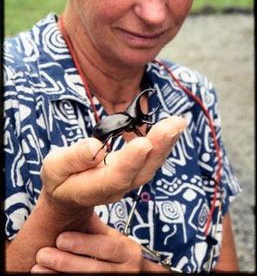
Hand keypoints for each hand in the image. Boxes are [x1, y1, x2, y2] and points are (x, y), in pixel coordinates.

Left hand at [31, 213, 168, 272]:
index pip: (106, 246)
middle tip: (43, 254)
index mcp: (129, 250)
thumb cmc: (118, 254)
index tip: (60, 238)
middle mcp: (128, 269)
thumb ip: (96, 226)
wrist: (133, 275)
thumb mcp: (114, 238)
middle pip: (95, 267)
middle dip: (67, 261)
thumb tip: (76, 198)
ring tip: (38, 268)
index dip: (83, 243)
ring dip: (60, 275)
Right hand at [41, 116, 185, 214]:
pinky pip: (151, 159)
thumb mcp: (55, 168)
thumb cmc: (60, 178)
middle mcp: (116, 188)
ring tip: (178, 122)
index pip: (116, 177)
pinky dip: (163, 143)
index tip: (143, 143)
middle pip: (142, 171)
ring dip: (166, 144)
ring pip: (151, 165)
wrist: (69, 195)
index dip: (130, 161)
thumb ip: (73, 158)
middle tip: (173, 126)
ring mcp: (128, 181)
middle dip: (158, 147)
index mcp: (93, 187)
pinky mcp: (134, 172)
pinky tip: (172, 127)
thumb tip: (94, 145)